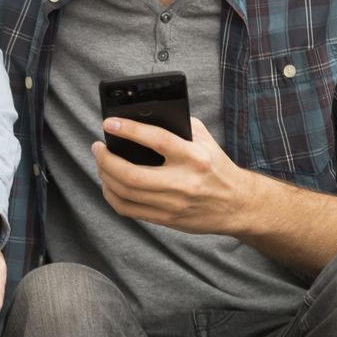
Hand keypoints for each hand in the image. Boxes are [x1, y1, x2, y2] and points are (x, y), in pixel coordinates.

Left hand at [90, 116, 254, 235]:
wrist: (238, 204)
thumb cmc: (216, 166)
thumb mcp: (204, 139)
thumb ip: (178, 125)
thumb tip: (140, 117)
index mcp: (195, 157)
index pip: (157, 140)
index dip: (129, 130)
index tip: (109, 123)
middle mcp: (184, 182)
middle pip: (132, 174)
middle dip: (106, 159)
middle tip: (97, 147)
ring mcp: (175, 204)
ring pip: (126, 193)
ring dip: (105, 176)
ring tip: (100, 162)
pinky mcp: (168, 219)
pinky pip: (129, 210)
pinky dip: (112, 196)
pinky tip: (108, 184)